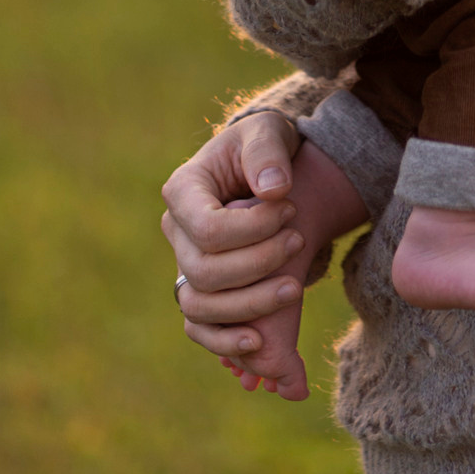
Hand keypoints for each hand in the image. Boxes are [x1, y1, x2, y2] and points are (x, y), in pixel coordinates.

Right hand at [162, 113, 364, 398]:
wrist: (267, 170)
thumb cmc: (264, 146)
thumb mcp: (268, 132)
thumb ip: (267, 153)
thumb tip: (273, 191)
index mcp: (183, 190)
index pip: (206, 228)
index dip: (251, 229)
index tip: (291, 211)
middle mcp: (176, 231)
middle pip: (203, 271)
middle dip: (258, 264)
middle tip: (299, 241)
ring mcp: (185, 263)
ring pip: (200, 305)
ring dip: (249, 304)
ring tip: (295, 288)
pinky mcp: (202, 289)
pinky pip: (199, 327)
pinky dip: (224, 341)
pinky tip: (259, 341)